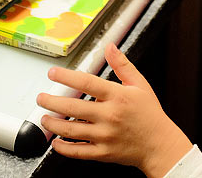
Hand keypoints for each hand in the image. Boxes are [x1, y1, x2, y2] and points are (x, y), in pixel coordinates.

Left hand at [37, 43, 192, 177]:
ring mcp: (105, 136)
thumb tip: (110, 47)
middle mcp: (109, 116)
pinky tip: (55, 142)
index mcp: (118, 96)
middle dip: (52, 101)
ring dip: (53, 124)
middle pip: (73, 107)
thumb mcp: (140, 85)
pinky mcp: (103, 153)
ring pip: (71, 130)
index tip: (52, 73)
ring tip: (44, 117)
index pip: (86, 83)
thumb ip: (122, 65)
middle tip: (41, 98)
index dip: (66, 77)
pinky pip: (78, 152)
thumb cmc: (150, 114)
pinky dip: (63, 148)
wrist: (160, 145)